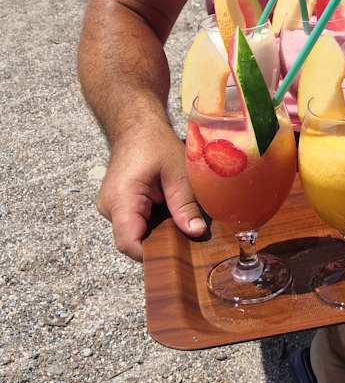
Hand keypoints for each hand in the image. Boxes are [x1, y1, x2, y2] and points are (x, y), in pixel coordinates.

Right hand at [96, 124, 205, 261]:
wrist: (136, 126)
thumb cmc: (154, 143)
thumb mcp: (177, 172)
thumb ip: (185, 204)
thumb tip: (196, 233)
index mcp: (121, 199)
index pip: (128, 243)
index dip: (152, 255)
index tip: (179, 256)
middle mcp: (110, 208)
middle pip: (134, 242)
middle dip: (161, 245)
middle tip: (189, 239)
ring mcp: (112, 208)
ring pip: (136, 234)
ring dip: (159, 233)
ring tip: (182, 222)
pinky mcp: (119, 207)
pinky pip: (137, 224)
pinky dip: (155, 224)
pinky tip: (171, 214)